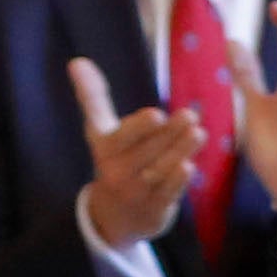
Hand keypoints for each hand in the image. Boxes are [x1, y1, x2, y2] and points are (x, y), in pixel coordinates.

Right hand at [62, 57, 204, 255]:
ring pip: (160, 170)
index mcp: (105, 148)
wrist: (112, 215)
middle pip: (146, 150)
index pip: (121, 136)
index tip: (156, 114)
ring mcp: (136, 192)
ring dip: (180, 152)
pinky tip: (191, 166)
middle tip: (190, 115)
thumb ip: (92, 97)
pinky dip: (178, 181)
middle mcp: (118, 171)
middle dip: (169, 133)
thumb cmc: (113, 159)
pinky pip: (167, 193)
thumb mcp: (100, 130)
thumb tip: (77, 61)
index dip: (139, 127)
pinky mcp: (154, 209)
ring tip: (199, 133)